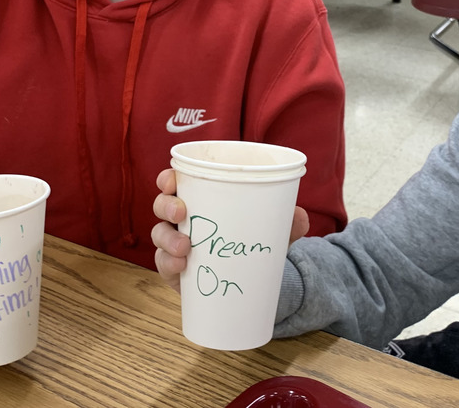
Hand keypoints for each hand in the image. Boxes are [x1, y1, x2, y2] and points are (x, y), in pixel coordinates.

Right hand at [151, 168, 309, 293]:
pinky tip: (181, 267)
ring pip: (159, 235)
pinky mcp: (176, 270)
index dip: (168, 178)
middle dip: (166, 205)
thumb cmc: (253, 240)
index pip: (175, 182)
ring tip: (186, 248)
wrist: (252, 279)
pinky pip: (163, 264)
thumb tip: (299, 216)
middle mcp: (182, 219)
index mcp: (200, 199)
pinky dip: (168, 264)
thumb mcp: (271, 229)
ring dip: (167, 239)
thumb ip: (287, 221)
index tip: (172, 180)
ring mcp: (175, 244)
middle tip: (181, 213)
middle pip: (162, 205)